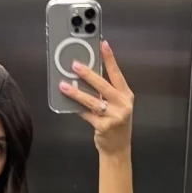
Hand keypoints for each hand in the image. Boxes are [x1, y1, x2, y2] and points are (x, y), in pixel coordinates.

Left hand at [59, 40, 133, 157]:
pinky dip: (77, 109)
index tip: (103, 44)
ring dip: (76, 93)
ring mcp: (114, 116)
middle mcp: (122, 104)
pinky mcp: (104, 127)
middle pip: (103, 86)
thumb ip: (107, 93)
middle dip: (88, 74)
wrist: (118, 148)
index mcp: (126, 95)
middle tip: (75, 65)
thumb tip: (88, 76)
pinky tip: (68, 103)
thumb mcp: (117, 106)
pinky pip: (87, 115)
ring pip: (92, 101)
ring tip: (64, 86)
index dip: (110, 58)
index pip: (117, 73)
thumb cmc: (116, 124)